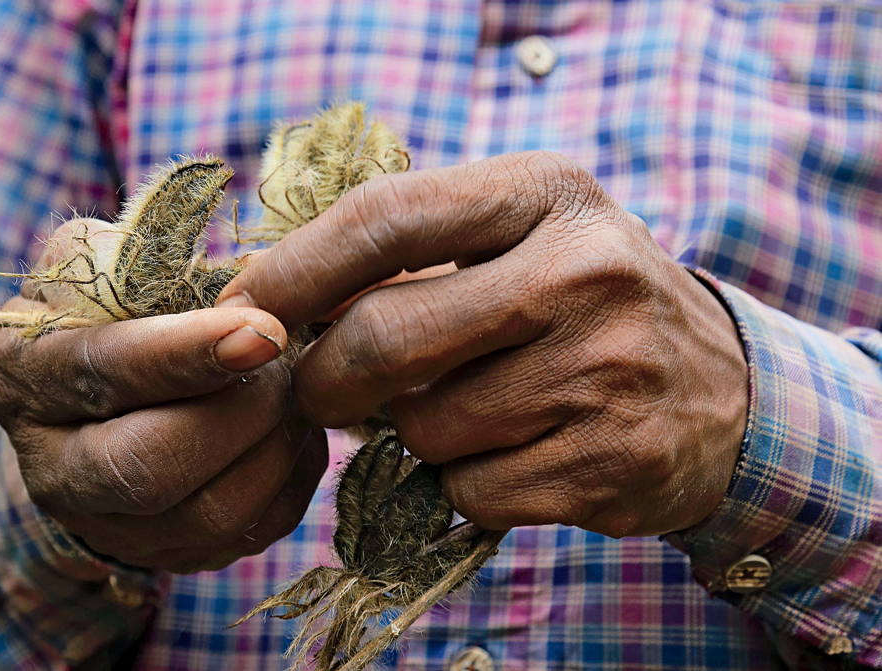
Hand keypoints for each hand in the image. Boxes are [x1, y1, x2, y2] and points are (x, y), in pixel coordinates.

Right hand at [0, 219, 327, 572]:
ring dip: (276, 443)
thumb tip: (234, 278)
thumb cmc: (107, 318)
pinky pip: (252, 531)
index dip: (186, 353)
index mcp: (24, 379)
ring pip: (211, 511)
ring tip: (297, 387)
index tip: (265, 328)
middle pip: (149, 466)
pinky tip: (296, 427)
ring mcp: (112, 528)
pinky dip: (292, 476)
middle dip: (240, 409)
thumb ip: (137, 257)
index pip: (102, 372)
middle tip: (288, 357)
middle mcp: (53, 469)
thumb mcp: (98, 267)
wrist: (92, 407)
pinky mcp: (172, 556)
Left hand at [217, 151, 747, 537]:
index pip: (385, 217)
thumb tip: (277, 303)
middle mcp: (585, 272)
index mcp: (546, 194)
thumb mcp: (522, 240)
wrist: (722, 391)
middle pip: (385, 335)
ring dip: (412, 434)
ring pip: (425, 428)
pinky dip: (462, 484)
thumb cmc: (585, 303)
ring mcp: (607, 370)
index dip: (294, 269)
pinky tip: (505, 455)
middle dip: (325, 379)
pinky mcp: (614, 462)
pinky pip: (471, 491)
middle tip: (318, 392)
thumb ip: (415, 256)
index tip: (242, 307)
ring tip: (459, 411)